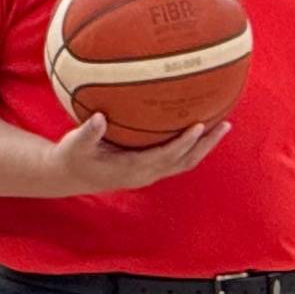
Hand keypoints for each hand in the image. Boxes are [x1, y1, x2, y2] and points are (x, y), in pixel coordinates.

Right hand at [35, 113, 225, 196]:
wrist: (69, 176)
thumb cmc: (72, 156)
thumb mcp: (75, 144)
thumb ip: (88, 132)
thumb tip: (99, 117)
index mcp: (131, 169)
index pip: (164, 156)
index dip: (183, 143)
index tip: (198, 126)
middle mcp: (145, 174)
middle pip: (184, 161)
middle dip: (205, 145)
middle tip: (225, 124)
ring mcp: (149, 173)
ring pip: (184, 162)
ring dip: (204, 146)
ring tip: (222, 125)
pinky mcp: (148, 168)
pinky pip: (176, 158)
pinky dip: (191, 145)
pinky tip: (197, 127)